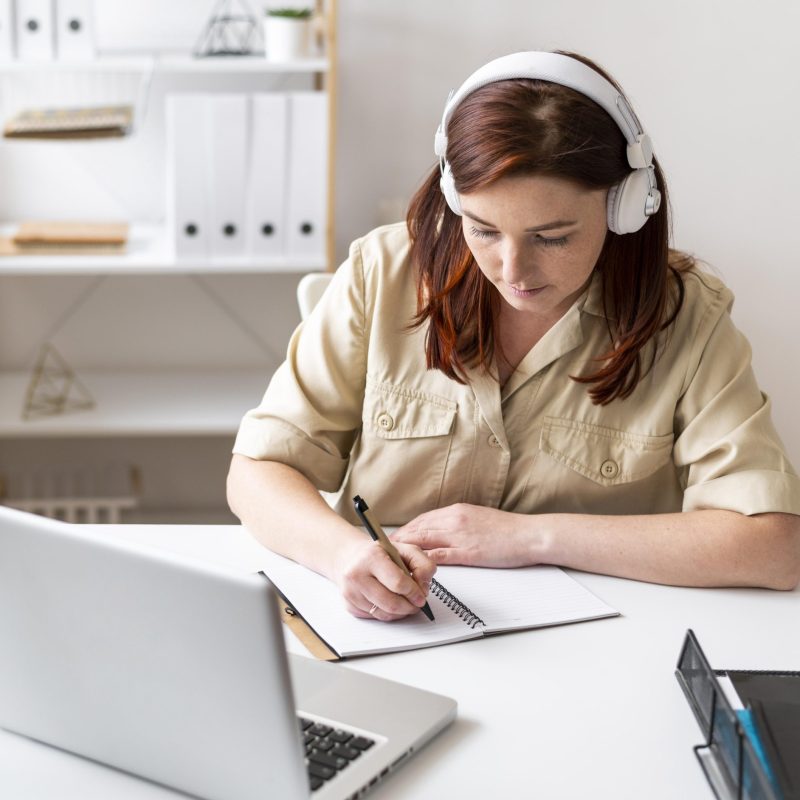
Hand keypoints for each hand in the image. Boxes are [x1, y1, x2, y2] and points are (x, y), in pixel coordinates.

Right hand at [332, 538, 436, 621]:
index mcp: (371, 556)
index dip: (414, 592)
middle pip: (391, 603)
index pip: (398, 583)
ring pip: (383, 614)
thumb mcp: (405, 549)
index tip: (421, 596)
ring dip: (400, 613)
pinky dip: (387, 614)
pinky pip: (374, 618)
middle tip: (417, 604)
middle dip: (409, 607)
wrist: (351, 557)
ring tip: (406, 603)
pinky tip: (390, 603)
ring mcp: (350, 592)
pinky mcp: (349, 605)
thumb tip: (424, 587)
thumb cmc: (379, 553)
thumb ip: (422, 564)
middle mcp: (356, 574)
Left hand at [391, 503, 539, 567]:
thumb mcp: (478, 518)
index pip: (423, 519)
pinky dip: (422, 561)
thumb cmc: (507, 530)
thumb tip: (444, 530)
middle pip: (417, 528)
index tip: (394, 536)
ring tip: (390, 558)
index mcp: (456, 511)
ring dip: (404, 549)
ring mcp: (459, 536)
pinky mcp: (467, 552)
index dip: (406, 528)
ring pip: (423, 540)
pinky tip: (412, 567)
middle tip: (382, 547)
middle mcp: (454, 520)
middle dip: (399, 538)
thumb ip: (459, 522)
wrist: (529, 535)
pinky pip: (438, 555)